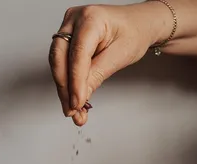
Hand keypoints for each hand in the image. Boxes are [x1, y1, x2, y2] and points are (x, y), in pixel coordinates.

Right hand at [49, 2, 166, 125]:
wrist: (138, 24)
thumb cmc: (134, 32)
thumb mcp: (120, 55)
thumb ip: (98, 75)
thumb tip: (81, 96)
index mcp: (91, 18)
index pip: (77, 54)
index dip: (76, 82)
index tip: (77, 103)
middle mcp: (75, 20)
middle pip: (59, 58)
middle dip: (65, 89)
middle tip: (72, 111)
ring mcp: (69, 28)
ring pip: (57, 63)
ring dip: (64, 89)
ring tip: (73, 110)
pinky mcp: (68, 40)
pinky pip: (63, 63)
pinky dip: (68, 83)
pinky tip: (73, 98)